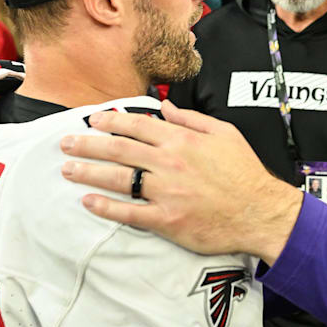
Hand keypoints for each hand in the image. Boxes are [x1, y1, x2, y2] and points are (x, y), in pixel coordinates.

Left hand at [59, 101, 303, 261]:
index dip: (111, 121)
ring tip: (68, 169)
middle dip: (88, 145)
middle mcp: (169, 163)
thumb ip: (192, 119)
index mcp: (182, 140)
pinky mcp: (167, 219)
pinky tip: (89, 201)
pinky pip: (129, 213)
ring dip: (89, 172)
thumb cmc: (244, 173)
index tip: (93, 120)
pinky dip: (106, 207)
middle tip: (67, 143)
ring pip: (119, 179)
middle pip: (119, 150)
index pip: (137, 126)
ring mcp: (166, 192)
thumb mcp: (225, 133)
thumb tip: (166, 107)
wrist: (260, 211)